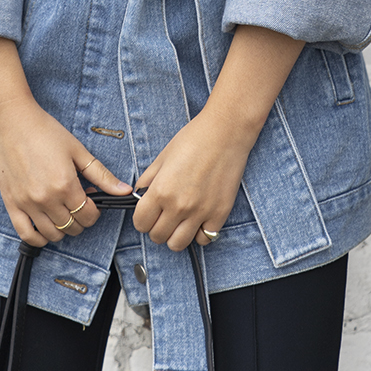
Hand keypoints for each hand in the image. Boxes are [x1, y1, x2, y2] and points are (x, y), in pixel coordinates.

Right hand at [0, 36, 129, 247]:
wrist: (11, 120)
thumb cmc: (44, 130)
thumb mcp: (77, 150)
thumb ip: (101, 174)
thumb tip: (124, 191)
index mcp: (65, 184)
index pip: (88, 216)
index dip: (95, 211)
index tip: (91, 201)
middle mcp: (46, 198)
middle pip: (72, 227)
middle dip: (81, 219)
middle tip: (78, 203)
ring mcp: (27, 203)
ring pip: (52, 234)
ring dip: (63, 229)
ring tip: (63, 212)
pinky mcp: (12, 204)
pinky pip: (26, 235)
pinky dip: (38, 238)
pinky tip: (45, 228)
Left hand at [133, 24, 305, 250]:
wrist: (231, 126)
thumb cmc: (196, 134)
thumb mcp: (166, 149)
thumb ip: (151, 173)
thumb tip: (139, 189)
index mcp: (164, 187)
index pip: (141, 221)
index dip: (141, 215)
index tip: (147, 205)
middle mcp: (182, 204)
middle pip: (158, 237)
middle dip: (157, 225)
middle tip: (163, 209)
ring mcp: (203, 212)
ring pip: (180, 244)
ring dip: (177, 233)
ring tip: (180, 214)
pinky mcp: (221, 214)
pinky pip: (205, 239)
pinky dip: (200, 233)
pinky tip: (199, 214)